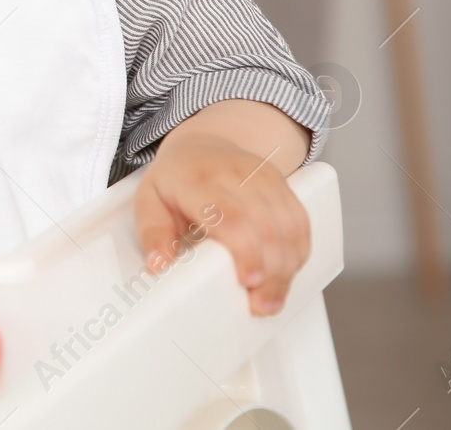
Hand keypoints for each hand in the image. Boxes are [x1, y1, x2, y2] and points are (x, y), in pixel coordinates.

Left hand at [134, 128, 310, 315]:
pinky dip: (299, 251)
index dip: (245, 250)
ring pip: (289, 226)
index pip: (230, 215)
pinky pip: (300, 220)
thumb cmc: (175, 179)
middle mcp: (235, 174)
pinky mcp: (282, 183)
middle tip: (261, 305)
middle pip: (265, 227)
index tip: (248, 281)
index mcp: (198, 179)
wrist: (201, 145)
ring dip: (287, 267)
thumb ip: (153, 233)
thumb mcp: (149, 200)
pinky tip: (287, 273)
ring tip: (273, 299)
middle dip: (270, 272)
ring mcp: (263, 176)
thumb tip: (159, 264)